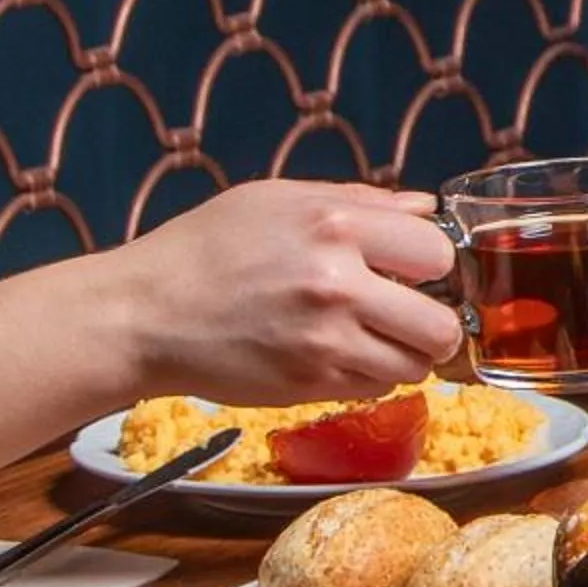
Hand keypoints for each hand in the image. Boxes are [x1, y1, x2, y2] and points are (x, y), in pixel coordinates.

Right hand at [108, 180, 463, 403]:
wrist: (145, 314)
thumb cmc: (206, 248)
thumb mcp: (279, 198)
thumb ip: (360, 200)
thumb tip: (423, 207)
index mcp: (335, 224)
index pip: (437, 251)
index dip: (432, 261)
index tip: (417, 267)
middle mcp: (337, 285)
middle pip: (442, 325)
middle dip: (437, 320)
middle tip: (414, 314)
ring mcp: (324, 342)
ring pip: (416, 367)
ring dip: (406, 353)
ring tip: (375, 335)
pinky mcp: (308, 384)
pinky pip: (374, 388)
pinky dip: (369, 375)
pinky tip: (340, 353)